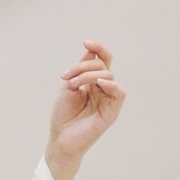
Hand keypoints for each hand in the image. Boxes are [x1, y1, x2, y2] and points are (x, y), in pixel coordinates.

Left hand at [46, 39, 125, 179]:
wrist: (60, 138)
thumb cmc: (63, 115)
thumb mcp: (69, 86)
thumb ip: (81, 69)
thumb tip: (92, 52)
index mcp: (93, 82)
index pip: (102, 60)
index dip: (97, 48)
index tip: (86, 41)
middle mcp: (103, 89)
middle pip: (102, 66)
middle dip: (83, 67)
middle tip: (66, 77)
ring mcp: (108, 100)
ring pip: (108, 76)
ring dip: (89, 76)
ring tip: (73, 85)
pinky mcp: (112, 112)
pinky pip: (119, 93)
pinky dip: (111, 85)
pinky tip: (99, 84)